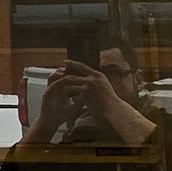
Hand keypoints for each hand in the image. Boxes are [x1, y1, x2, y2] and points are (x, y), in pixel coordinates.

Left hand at [34, 60, 153, 149]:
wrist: (114, 109)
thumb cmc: (109, 98)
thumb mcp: (104, 84)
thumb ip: (95, 79)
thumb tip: (88, 75)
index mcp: (97, 75)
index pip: (82, 66)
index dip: (72, 63)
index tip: (65, 61)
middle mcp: (92, 79)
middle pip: (73, 76)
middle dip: (64, 78)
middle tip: (57, 78)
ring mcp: (89, 88)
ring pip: (71, 87)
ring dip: (66, 90)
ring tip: (60, 92)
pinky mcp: (86, 97)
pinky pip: (74, 97)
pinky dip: (72, 100)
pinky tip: (70, 103)